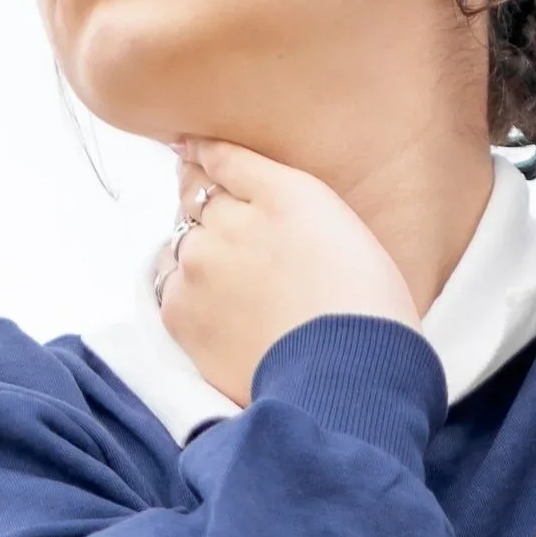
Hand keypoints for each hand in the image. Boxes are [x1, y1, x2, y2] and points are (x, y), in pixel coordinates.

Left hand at [156, 142, 417, 405]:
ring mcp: (199, 264)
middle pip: (196, 198)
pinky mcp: (179, 310)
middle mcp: (233, 218)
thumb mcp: (344, 232)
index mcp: (284, 193)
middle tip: (239, 247)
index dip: (208, 159)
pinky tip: (223, 318)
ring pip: (180, 243)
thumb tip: (237, 176)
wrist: (345, 378)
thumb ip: (288, 197)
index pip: (223, 157)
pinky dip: (189, 297)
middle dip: (207, 211)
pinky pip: (169, 289)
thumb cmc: (366, 310)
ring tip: (236, 292)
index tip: (199, 159)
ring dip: (196, 255)